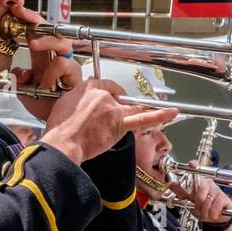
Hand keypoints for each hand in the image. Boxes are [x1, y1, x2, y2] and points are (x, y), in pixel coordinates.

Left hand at [6, 5, 80, 119]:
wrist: (57, 124)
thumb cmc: (44, 106)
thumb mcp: (25, 91)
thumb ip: (20, 80)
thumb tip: (17, 71)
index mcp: (44, 57)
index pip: (38, 32)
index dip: (29, 20)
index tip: (16, 10)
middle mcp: (57, 58)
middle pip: (54, 31)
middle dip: (39, 22)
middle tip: (24, 21)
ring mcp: (68, 66)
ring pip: (62, 44)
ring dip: (47, 42)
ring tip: (34, 45)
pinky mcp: (76, 76)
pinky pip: (64, 64)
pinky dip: (51, 73)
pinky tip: (45, 85)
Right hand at [41, 79, 176, 164]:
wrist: (62, 144)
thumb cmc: (59, 129)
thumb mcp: (63, 104)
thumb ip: (76, 100)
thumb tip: (81, 101)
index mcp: (88, 87)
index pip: (105, 86)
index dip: (108, 94)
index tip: (107, 100)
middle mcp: (102, 95)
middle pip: (117, 96)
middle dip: (116, 105)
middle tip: (107, 119)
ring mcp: (113, 109)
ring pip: (130, 107)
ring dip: (136, 109)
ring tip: (150, 109)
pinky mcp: (120, 125)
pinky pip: (143, 118)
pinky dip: (159, 115)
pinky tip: (172, 112)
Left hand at [168, 167, 231, 224]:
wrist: (215, 217)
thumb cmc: (202, 207)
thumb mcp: (189, 200)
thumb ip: (180, 191)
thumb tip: (170, 183)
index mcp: (200, 182)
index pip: (198, 170)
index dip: (195, 166)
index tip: (191, 164)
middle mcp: (209, 184)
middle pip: (200, 193)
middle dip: (198, 205)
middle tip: (199, 208)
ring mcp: (218, 191)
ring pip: (207, 203)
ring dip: (205, 212)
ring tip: (206, 212)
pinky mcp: (225, 199)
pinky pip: (215, 208)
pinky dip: (212, 214)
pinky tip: (213, 213)